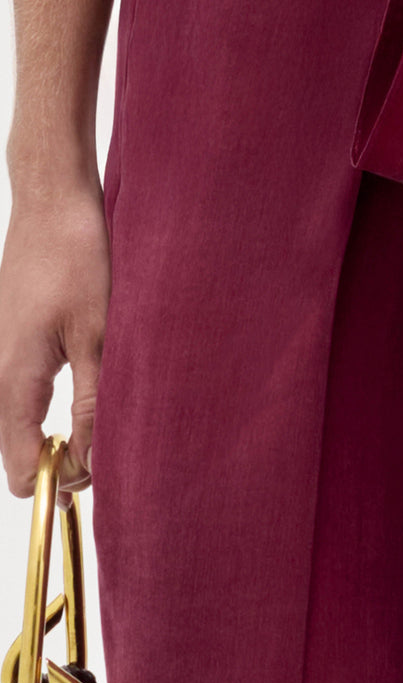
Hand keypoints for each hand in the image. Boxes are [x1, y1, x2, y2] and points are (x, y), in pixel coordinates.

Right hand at [0, 179, 109, 510]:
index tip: (97, 478)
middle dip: (61, 458)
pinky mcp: (13, 336)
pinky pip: (27, 386)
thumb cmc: (77, 258)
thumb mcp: (99, 335)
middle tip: (111, 447)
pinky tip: (91, 382)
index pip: (19, 464)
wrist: (53, 200)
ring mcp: (2, 352)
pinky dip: (55, 398)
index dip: (55, 482)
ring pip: (24, 415)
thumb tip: (91, 461)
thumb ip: (93, 402)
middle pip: (19, 445)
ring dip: (61, 426)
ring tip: (105, 416)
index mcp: (14, 378)